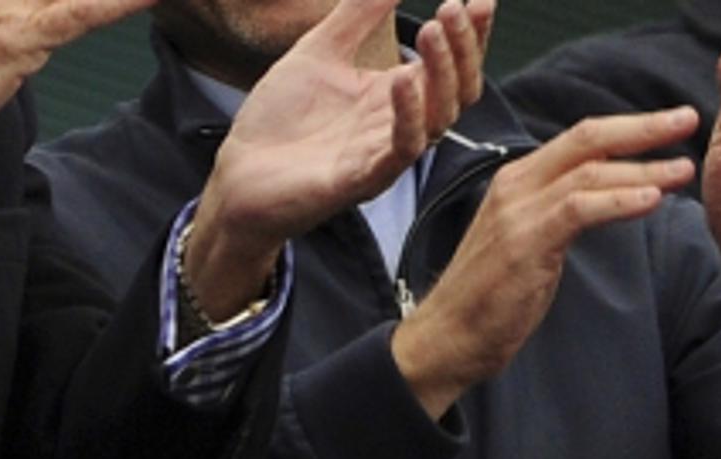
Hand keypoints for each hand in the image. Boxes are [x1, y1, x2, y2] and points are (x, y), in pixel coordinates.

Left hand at [186, 0, 494, 319]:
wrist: (240, 174)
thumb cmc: (281, 120)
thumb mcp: (320, 50)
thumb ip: (356, 14)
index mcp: (395, 97)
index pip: (451, 67)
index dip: (471, 36)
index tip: (480, 0)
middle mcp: (399, 126)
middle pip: (457, 92)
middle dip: (462, 50)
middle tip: (452, 8)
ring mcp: (383, 155)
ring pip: (438, 120)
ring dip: (441, 75)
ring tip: (431, 30)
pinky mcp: (361, 179)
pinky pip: (399, 151)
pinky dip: (407, 116)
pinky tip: (401, 80)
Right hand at [392, 109, 698, 419]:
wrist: (448, 337)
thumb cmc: (491, 297)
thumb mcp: (530, 241)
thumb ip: (561, 214)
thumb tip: (606, 201)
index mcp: (518, 179)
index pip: (581, 138)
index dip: (629, 127)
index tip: (670, 124)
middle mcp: (516, 184)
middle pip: (588, 139)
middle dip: (643, 128)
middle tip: (687, 119)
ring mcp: (517, 211)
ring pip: (589, 171)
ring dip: (643, 168)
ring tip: (683, 168)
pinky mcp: (524, 242)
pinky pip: (579, 209)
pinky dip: (619, 201)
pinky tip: (652, 199)